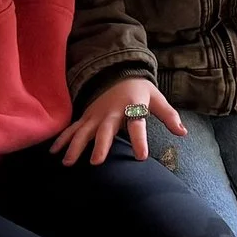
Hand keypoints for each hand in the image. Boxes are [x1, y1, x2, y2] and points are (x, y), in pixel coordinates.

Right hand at [51, 76, 182, 164]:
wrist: (120, 73)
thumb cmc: (140, 90)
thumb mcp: (157, 99)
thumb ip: (169, 116)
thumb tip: (183, 133)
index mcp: (132, 106)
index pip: (137, 124)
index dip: (140, 140)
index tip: (141, 157)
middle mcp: (112, 112)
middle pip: (106, 130)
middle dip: (101, 145)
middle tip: (97, 162)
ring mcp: (96, 114)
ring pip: (84, 131)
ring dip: (75, 146)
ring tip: (68, 163)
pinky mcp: (87, 117)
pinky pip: (73, 129)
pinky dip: (62, 139)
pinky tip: (53, 153)